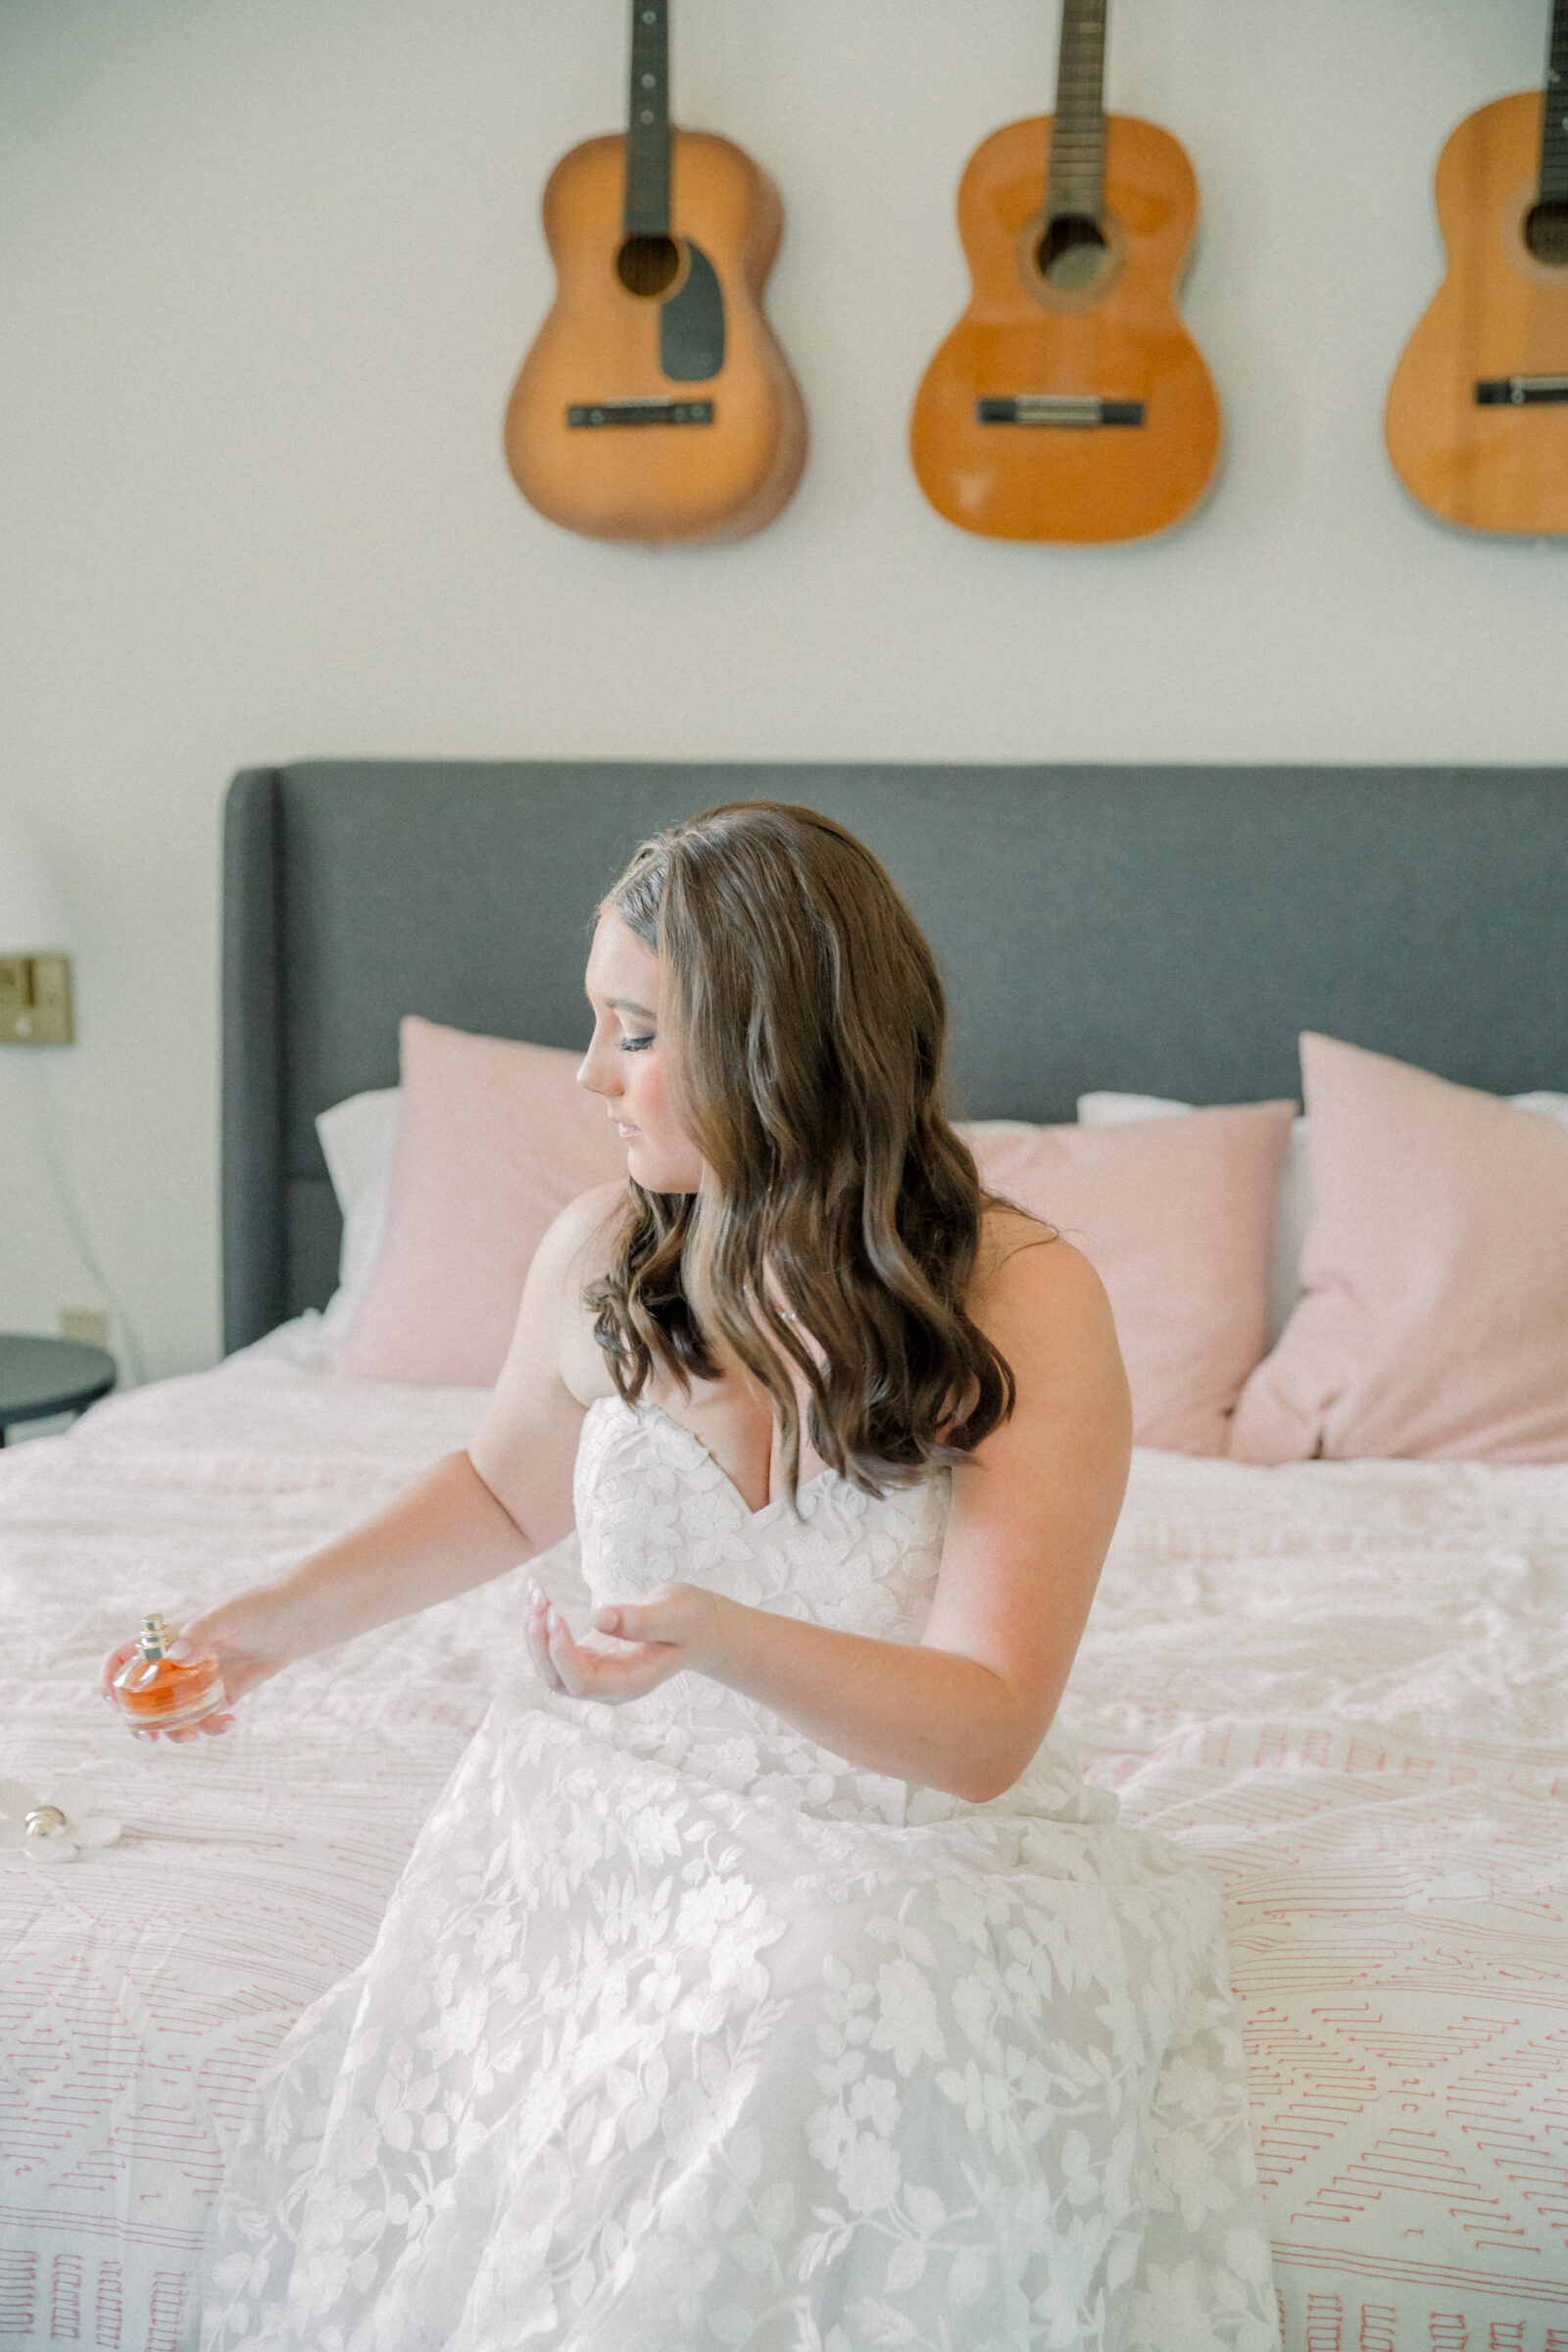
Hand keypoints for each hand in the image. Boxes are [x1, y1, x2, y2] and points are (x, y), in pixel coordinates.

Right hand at [98, 1586, 302, 1741]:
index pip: (125, 1656)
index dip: (111, 1677)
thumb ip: (200, 1632)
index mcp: (169, 1638)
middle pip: (141, 1696)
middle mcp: (177, 1661)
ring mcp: (197, 1679)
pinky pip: (204, 1717)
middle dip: (139, 1720)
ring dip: (174, 1730)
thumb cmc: (259, 1608)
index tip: (112, 1700)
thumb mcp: (228, 1615)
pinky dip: (210, 1726)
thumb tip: (174, 1654)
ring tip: (193, 1735)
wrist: (296, 1619)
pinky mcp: (220, 1693)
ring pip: (171, 1714)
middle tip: (150, 1736)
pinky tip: (230, 1721)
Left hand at [524, 1580, 724, 1704]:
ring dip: (535, 1633)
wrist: (696, 1626)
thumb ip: (640, 1620)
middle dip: (540, 1642)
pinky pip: (554, 1651)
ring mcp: (597, 1674)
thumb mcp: (675, 1613)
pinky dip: (541, 1627)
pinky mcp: (589, 1657)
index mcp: (631, 1682)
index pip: (583, 1684)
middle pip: (558, 1681)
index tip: (556, 1616)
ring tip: (536, 1593)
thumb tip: (597, 1619)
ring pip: (550, 1668)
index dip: (562, 1656)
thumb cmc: (691, 1620)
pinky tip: (539, 1598)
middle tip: (540, 1598)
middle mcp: (609, 1686)